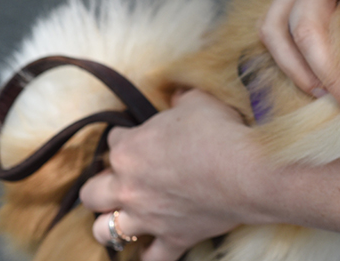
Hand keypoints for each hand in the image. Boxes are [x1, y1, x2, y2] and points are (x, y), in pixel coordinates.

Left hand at [80, 90, 260, 260]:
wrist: (248, 171)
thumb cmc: (221, 132)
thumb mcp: (199, 101)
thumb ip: (180, 98)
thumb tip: (177, 95)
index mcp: (129, 149)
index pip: (113, 140)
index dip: (127, 137)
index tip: (141, 136)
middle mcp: (129, 187)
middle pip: (91, 193)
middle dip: (100, 186)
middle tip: (120, 180)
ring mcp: (148, 217)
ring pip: (105, 231)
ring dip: (109, 224)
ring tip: (121, 217)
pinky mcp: (173, 238)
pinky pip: (151, 258)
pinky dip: (149, 255)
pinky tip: (150, 248)